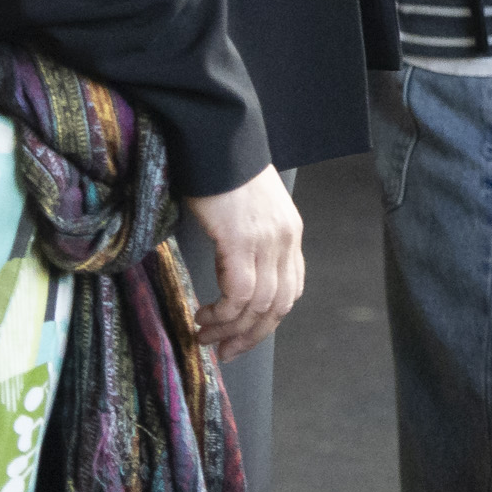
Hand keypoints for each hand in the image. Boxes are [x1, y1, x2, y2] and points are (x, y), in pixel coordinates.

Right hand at [182, 168, 304, 362]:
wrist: (218, 139)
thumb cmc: (224, 175)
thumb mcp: (247, 213)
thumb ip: (249, 243)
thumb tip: (228, 276)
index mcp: (290, 234)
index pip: (289, 290)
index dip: (266, 321)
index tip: (240, 339)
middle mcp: (285, 240)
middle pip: (278, 305)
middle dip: (250, 335)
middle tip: (222, 351)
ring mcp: (267, 241)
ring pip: (258, 305)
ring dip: (229, 329)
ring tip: (203, 335)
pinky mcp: (242, 240)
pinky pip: (239, 293)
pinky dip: (222, 313)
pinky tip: (202, 315)